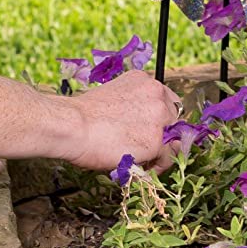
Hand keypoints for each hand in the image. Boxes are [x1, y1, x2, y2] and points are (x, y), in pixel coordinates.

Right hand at [65, 70, 182, 173]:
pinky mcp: (157, 141)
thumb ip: (130, 105)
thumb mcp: (111, 96)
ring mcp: (159, 117)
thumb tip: (136, 125)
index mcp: (143, 80)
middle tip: (145, 148)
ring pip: (174, 139)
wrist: (72, 125)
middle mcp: (156, 94)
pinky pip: (168, 158)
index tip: (150, 129)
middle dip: (162, 134)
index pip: (166, 100)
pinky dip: (158, 166)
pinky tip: (142, 167)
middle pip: (174, 119)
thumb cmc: (81, 115)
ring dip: (162, 151)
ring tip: (143, 160)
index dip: (159, 118)